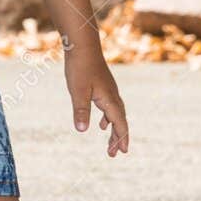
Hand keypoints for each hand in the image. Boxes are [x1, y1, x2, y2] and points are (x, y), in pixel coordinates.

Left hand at [63, 40, 128, 155]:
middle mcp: (113, 96)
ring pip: (115, 114)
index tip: (122, 152)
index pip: (119, 124)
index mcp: (109, 100)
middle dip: (118, 138)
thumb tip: (82, 130)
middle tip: (115, 154)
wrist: (83, 46)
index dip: (121, 139)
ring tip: (110, 143)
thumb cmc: (80, 68)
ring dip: (114, 129)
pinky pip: (110, 107)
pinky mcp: (103, 86)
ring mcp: (109, 91)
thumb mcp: (78, 92)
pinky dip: (108, 118)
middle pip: (120, 121)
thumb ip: (81, 111)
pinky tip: (101, 123)